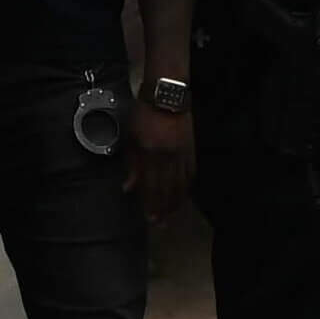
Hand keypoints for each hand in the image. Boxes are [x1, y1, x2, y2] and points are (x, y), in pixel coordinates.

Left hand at [124, 101, 195, 221]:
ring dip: (175, 202)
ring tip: (171, 215)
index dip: (150, 204)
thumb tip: (128, 187)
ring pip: (181, 185)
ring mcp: (182, 153)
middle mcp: (168, 157)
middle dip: (163, 209)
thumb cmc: (144, 113)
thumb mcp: (130, 137)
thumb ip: (131, 164)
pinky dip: (187, 187)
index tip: (149, 219)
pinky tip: (183, 195)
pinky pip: (191, 173)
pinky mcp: (191, 149)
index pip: (151, 186)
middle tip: (160, 224)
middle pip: (167, 190)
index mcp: (150, 153)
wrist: (166, 94)